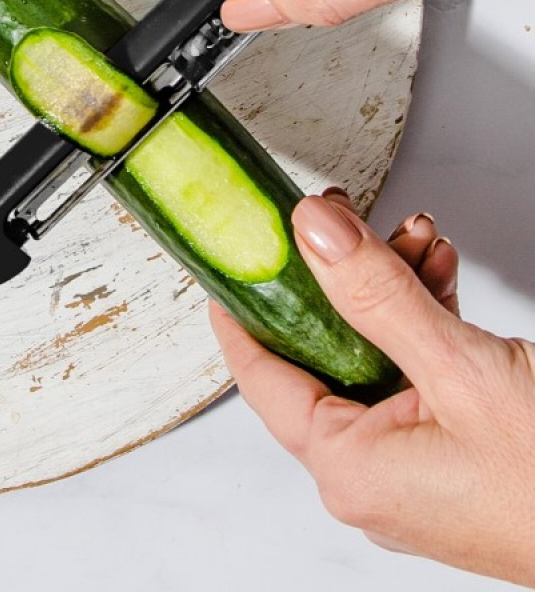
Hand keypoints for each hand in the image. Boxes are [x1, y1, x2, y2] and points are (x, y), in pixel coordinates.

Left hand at [209, 188, 534, 585]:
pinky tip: (439, 271)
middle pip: (323, 351)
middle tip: (341, 219)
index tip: (231, 255)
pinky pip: (418, 372)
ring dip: (390, 287)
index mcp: (350, 469)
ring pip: (375, 352)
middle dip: (338, 276)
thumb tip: (314, 231)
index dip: (243, 304)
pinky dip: (425, 318)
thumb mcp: (462, 371)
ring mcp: (416, 466)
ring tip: (413, 236)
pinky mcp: (455, 451)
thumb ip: (377, 294)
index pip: (261, 371)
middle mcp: (373, 475)